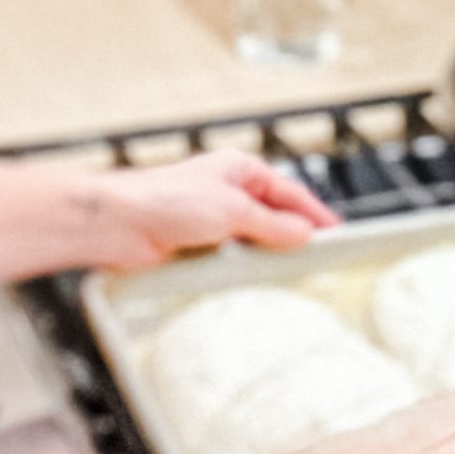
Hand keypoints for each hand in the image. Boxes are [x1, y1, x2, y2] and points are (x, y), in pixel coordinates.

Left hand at [88, 150, 339, 269]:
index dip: (314, 213)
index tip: (336, 234)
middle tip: (319, 260)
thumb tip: (302, 233)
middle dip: (293, 237)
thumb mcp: (231, 209)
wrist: (118, 224)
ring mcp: (211, 221)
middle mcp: (226, 192)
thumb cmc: (163, 199)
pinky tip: (254, 283)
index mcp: (239, 170)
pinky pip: (230, 259)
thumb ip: (270, 224)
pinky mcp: (196, 247)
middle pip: (272, 217)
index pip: (289, 192)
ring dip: (266, 256)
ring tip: (291, 276)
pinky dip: (243, 270)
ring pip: (252, 241)